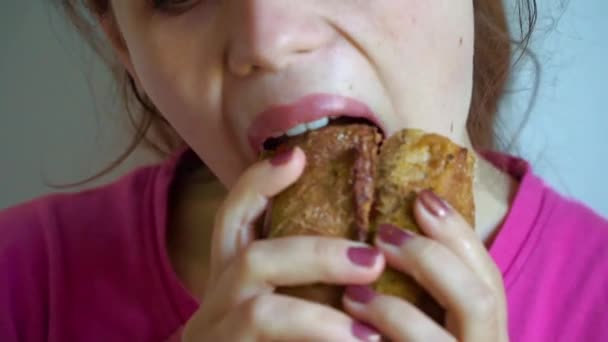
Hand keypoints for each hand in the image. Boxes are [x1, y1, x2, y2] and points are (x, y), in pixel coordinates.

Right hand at [182, 147, 385, 341]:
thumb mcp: (277, 307)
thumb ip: (301, 279)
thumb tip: (365, 252)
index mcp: (230, 280)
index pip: (234, 217)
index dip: (260, 183)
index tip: (298, 156)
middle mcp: (217, 304)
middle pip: (250, 256)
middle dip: (315, 253)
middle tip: (373, 261)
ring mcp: (218, 336)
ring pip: (260, 312)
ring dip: (320, 318)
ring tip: (371, 336)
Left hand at [342, 190, 508, 341]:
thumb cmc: (403, 341)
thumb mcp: (433, 318)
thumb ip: (431, 287)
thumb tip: (405, 222)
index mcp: (487, 331)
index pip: (490, 278)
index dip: (459, 233)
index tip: (422, 196)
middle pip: (479, 300)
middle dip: (429, 258)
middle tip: (382, 234)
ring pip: (432, 340)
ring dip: (391, 310)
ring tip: (352, 293)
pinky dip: (370, 338)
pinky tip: (350, 326)